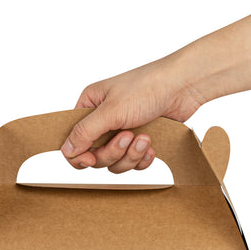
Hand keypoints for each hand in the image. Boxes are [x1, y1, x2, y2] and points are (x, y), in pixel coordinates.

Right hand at [61, 56, 203, 171]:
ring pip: (115, 162)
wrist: (184, 86)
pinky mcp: (140, 141)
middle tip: (126, 137)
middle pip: (95, 156)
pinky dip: (142, 158)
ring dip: (130, 155)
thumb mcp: (111, 110)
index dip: (79, 155)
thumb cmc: (147, 88)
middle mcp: (103, 120)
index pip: (73, 140)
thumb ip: (85, 132)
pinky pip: (133, 163)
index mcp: (90, 106)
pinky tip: (152, 146)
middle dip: (113, 152)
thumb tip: (66, 150)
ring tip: (144, 139)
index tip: (90, 160)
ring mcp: (122, 131)